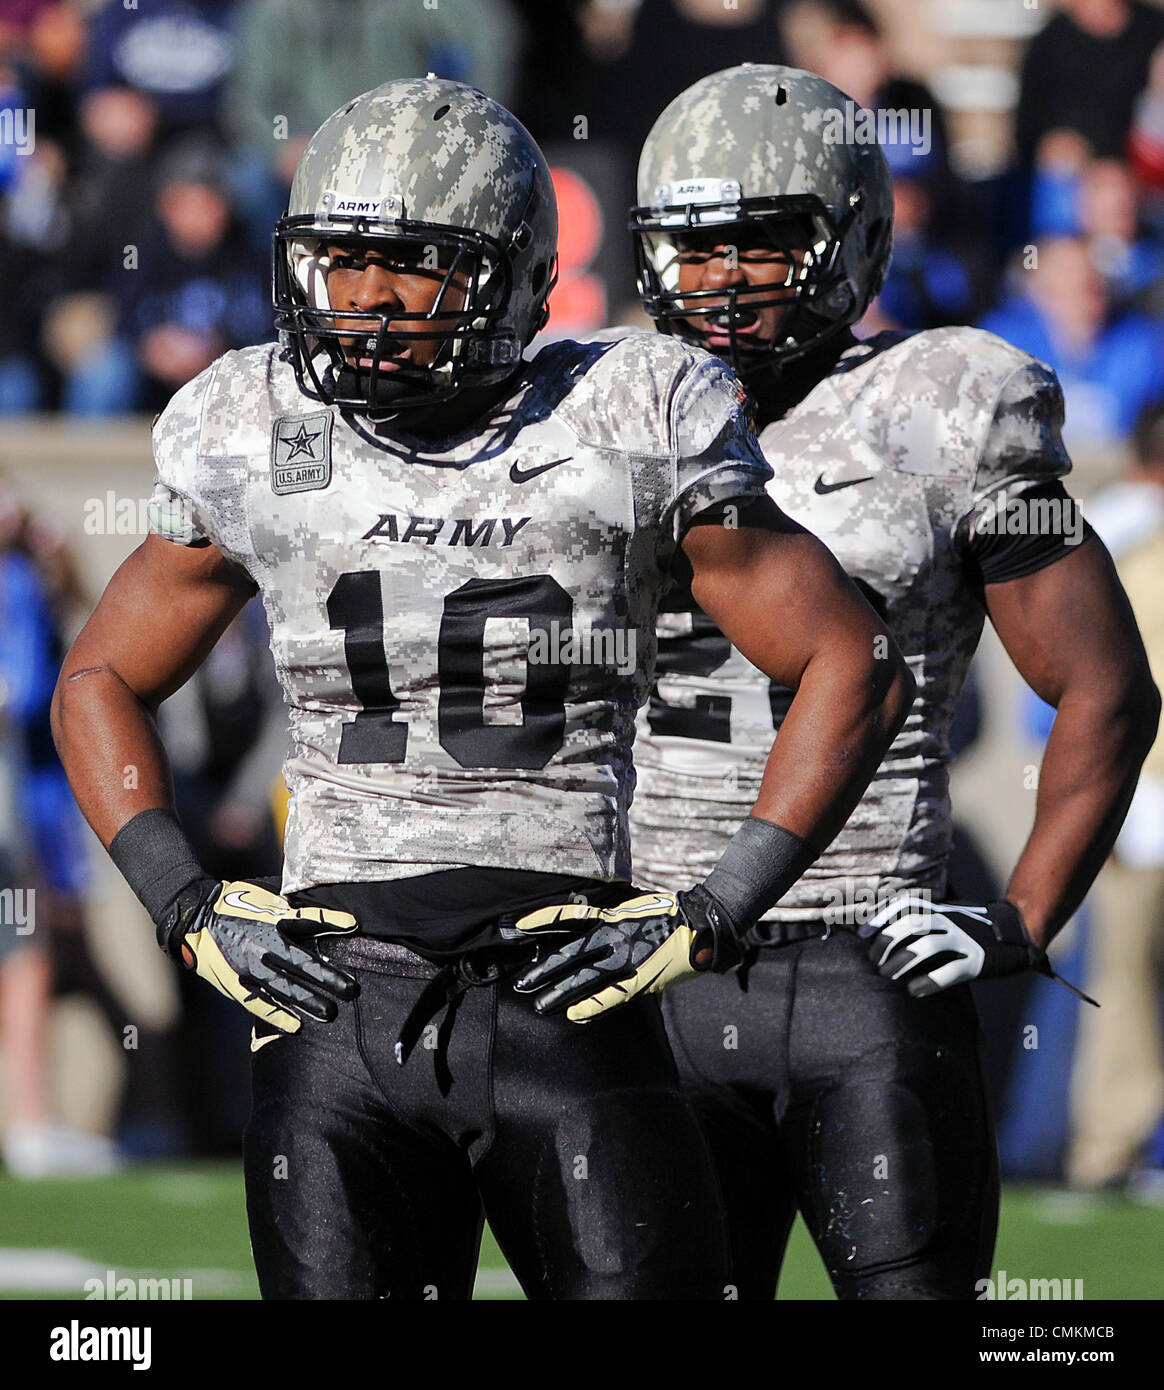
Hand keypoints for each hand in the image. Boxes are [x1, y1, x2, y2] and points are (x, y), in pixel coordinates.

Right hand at [157, 879, 359, 1032]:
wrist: (195, 917)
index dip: (331, 922)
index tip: (354, 926)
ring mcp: (249, 967)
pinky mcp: (236, 983)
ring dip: (308, 1002)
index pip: (308, 920)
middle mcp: (263, 945)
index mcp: (271, 920)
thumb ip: (289, 903)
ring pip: (284, 988)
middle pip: (303, 963)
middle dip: (329, 978)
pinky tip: (295, 1026)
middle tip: (352, 990)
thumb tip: (315, 901)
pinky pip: (259, 1003)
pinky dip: (277, 1015)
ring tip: (330, 1014)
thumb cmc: (234, 902)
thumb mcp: (264, 894)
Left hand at [501, 884, 737, 1021]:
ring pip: (585, 978)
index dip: (541, 921)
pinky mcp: (641, 979)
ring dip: (560, 992)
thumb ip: (608, 916)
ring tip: (539, 1004)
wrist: (701, 925)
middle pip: (569, 954)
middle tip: (520, 982)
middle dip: (542, 969)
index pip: (567, 916)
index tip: (516, 927)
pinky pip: (611, 995)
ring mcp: (626, 959)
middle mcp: (614, 936)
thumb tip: (585, 922)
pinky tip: (574, 1015)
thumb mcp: (632, 907)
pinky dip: (592, 1006)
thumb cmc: (667, 912)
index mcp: (610, 916)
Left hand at [859, 896, 1043, 997]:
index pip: (904, 908)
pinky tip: (915, 990)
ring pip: (927, 946)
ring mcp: (964, 939)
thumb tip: (882, 935)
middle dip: (888, 943)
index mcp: (938, 909)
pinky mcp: (977, 961)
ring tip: (890, 976)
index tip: (862, 936)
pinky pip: (949, 971)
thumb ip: (920, 921)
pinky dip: (929, 982)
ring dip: (903, 962)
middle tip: (876, 963)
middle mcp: (949, 920)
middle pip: (911, 925)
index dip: (880, 920)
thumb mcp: (945, 916)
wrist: (1015, 931)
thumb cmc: (970, 928)